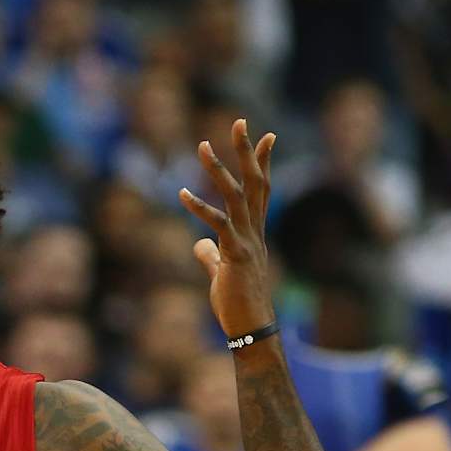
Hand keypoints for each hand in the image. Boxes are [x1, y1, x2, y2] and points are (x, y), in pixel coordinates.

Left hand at [179, 119, 275, 338]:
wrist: (251, 329)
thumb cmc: (237, 305)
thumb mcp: (220, 274)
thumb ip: (210, 256)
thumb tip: (199, 245)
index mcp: (253, 232)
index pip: (261, 189)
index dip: (263, 162)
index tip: (268, 135)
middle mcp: (254, 231)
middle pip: (254, 183)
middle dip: (247, 151)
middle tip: (241, 121)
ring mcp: (247, 241)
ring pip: (236, 197)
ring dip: (219, 170)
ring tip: (202, 146)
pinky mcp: (236, 255)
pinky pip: (218, 226)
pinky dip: (200, 208)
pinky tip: (182, 194)